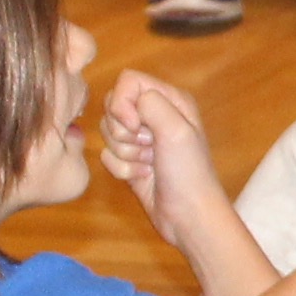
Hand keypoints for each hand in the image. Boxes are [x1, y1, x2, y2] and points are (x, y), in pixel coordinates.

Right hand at [97, 66, 226, 242]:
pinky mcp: (130, 160)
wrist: (187, 215)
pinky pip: (107, 156)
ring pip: (107, 132)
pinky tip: (144, 176)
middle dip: (123, 131)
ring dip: (125, 153)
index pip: (128, 81)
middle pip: (112, 106)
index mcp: (171, 99)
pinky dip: (122, 169)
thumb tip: (126, 107)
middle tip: (149, 147)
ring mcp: (142, 139)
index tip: (135, 125)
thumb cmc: (188, 172)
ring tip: (150, 164)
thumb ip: (149, 102)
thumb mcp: (176, 129)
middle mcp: (156, 114)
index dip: (122, 103)